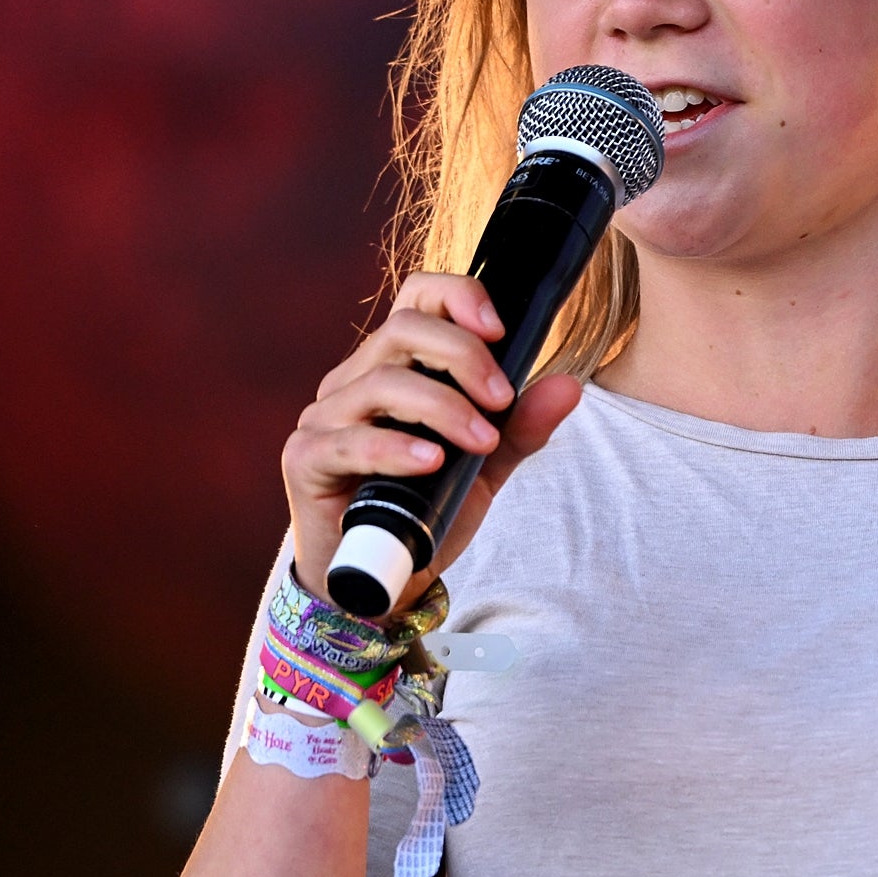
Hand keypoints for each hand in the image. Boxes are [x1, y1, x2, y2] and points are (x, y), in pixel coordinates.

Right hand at [281, 273, 584, 611]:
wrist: (382, 579)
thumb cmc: (426, 509)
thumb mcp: (485, 466)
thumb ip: (522, 427)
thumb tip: (570, 386)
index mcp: (395, 366)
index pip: (417, 299)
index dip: (457, 297)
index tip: (501, 329)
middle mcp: (355, 380)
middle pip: (403, 329)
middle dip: (463, 356)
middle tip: (502, 399)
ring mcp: (326, 417)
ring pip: (381, 382)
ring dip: (442, 408)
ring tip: (481, 441)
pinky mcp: (307, 459)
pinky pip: (350, 441)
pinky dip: (395, 448)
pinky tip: (431, 461)